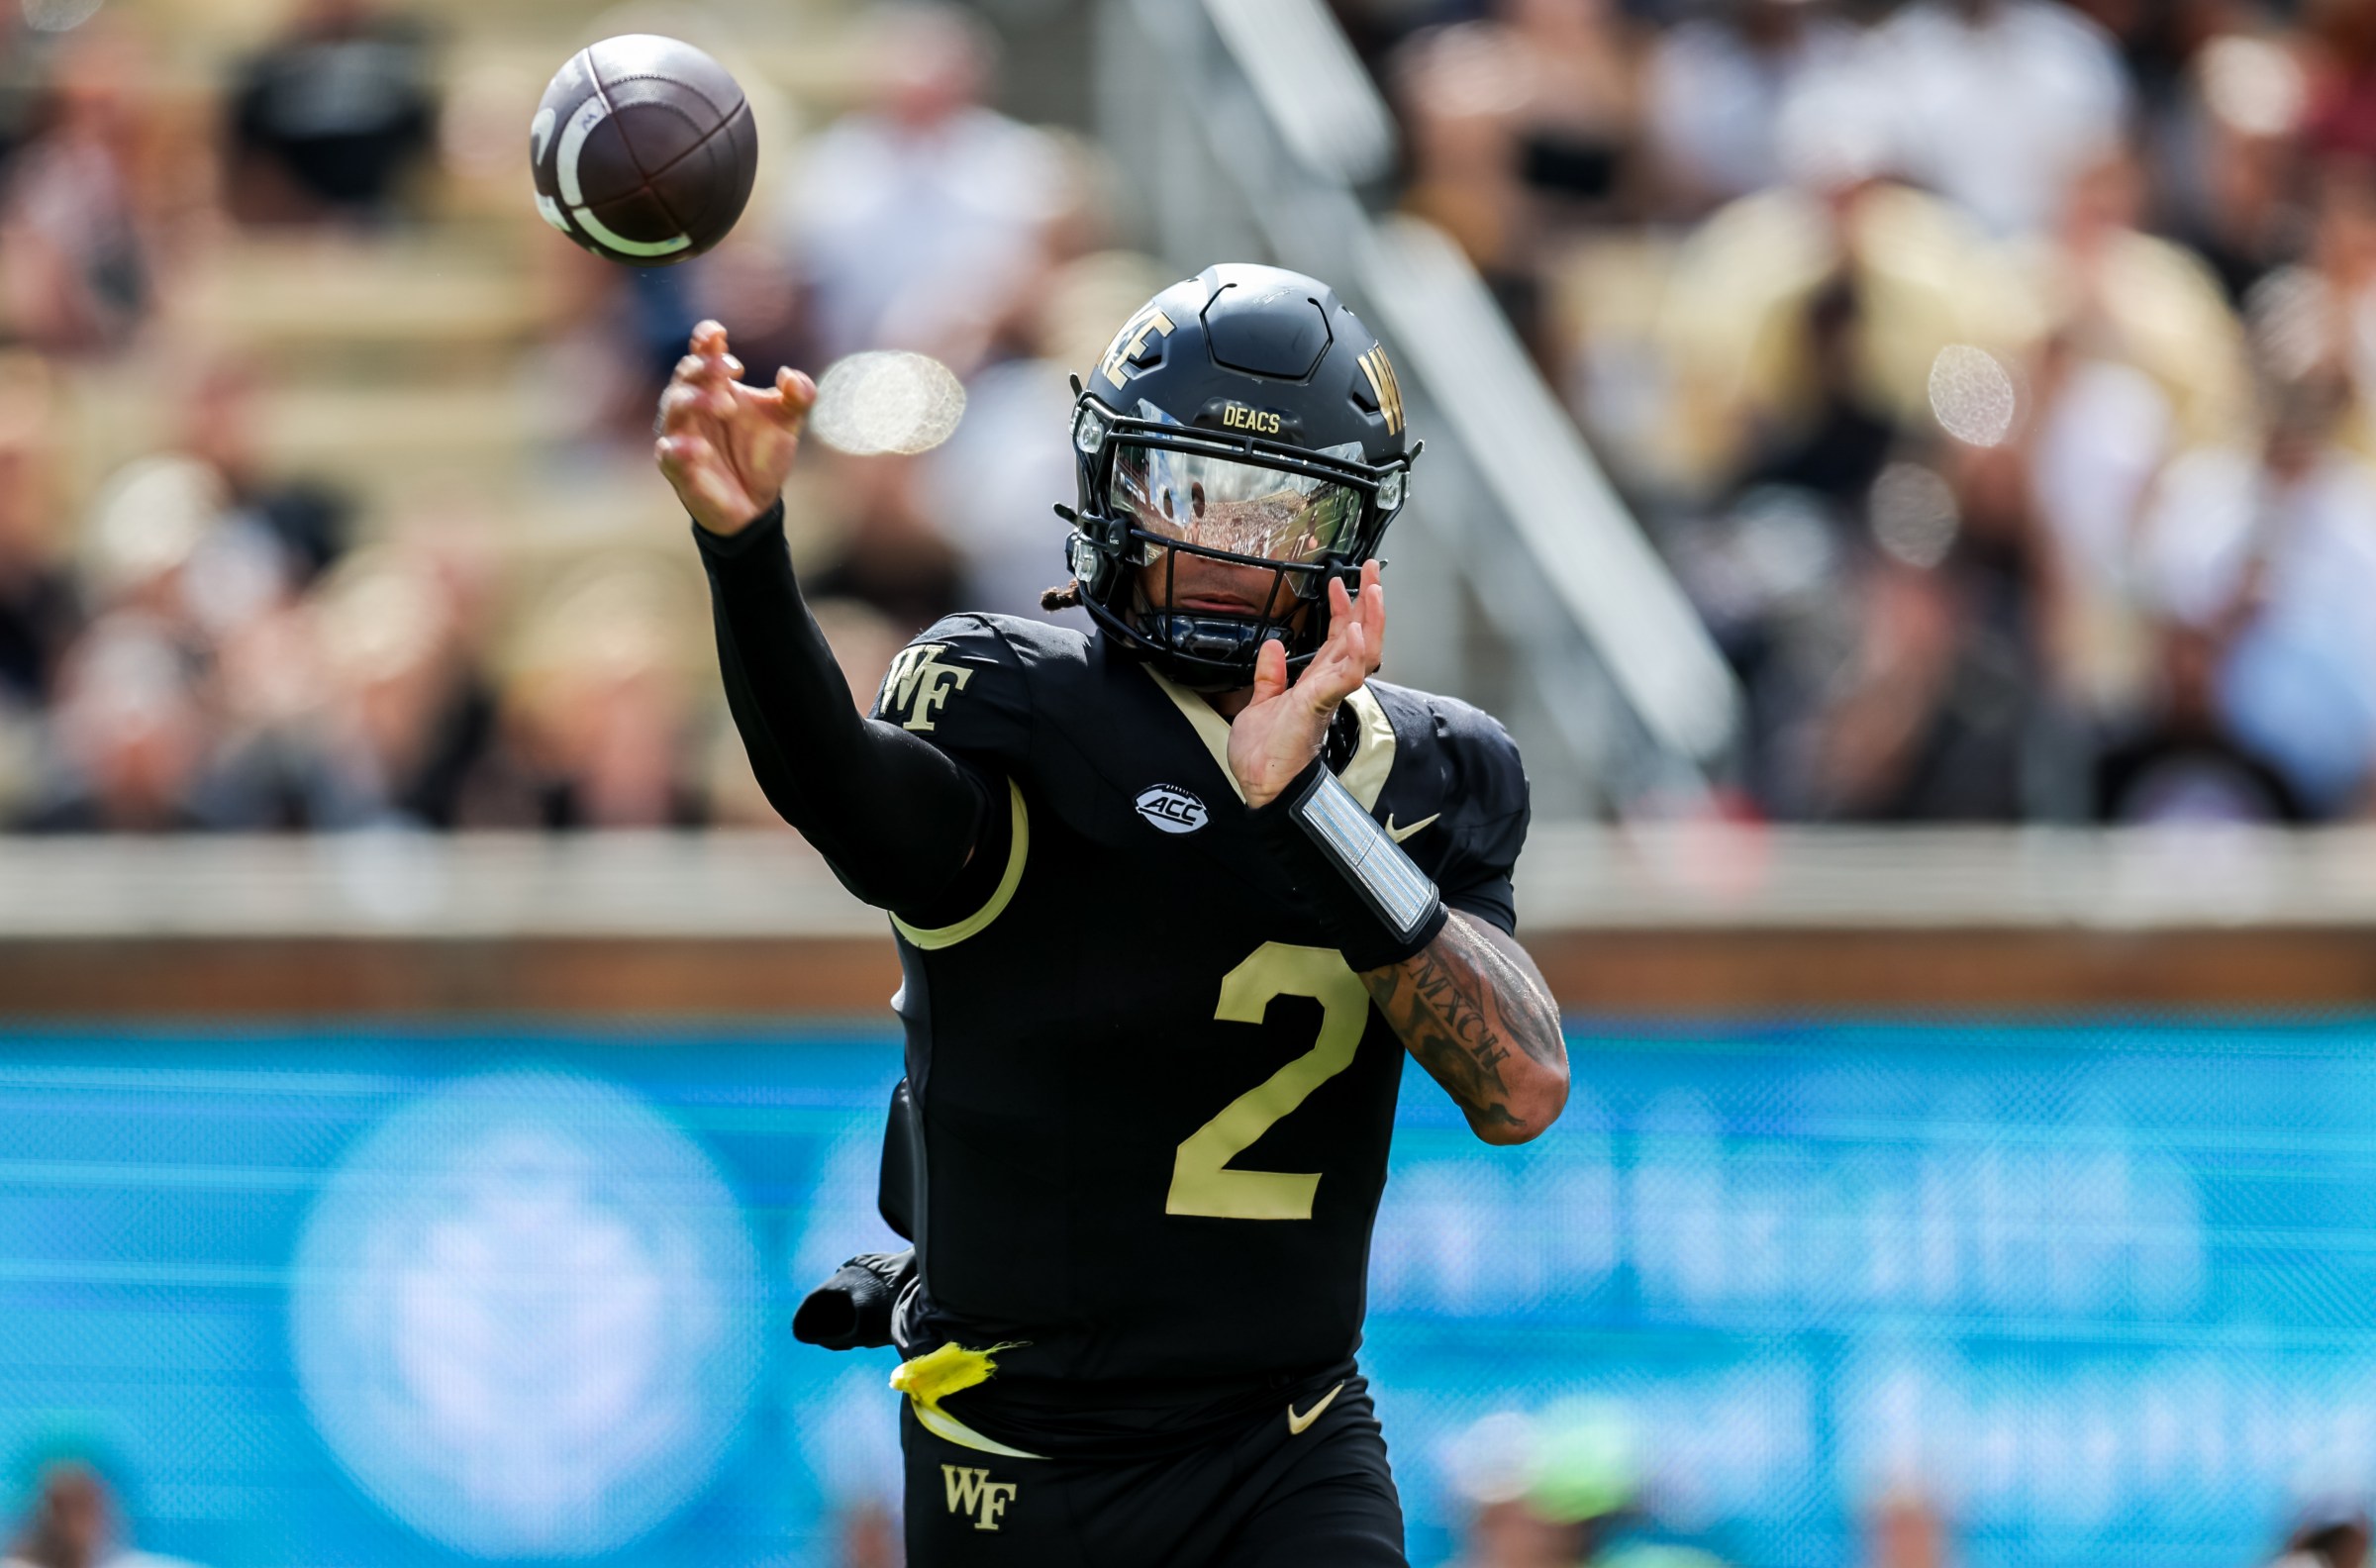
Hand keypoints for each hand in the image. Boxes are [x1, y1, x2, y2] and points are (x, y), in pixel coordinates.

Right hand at [654, 320, 816, 535]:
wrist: (757, 503)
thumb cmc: (762, 453)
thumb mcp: (788, 421)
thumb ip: (799, 395)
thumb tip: (790, 375)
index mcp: (716, 385)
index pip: (702, 352)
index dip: (706, 338)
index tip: (719, 333)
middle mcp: (693, 405)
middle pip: (686, 373)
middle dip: (706, 367)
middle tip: (734, 373)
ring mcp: (681, 434)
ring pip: (674, 406)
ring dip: (696, 400)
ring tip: (725, 406)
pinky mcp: (677, 467)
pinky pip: (669, 452)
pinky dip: (681, 449)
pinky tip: (699, 449)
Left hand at [1228, 561, 1384, 808]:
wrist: (1262, 786)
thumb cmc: (1265, 755)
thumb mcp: (1262, 703)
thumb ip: (1270, 675)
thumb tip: (1272, 646)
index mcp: (1317, 683)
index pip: (1338, 638)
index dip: (1342, 608)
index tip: (1339, 580)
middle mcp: (1328, 686)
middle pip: (1360, 637)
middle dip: (1369, 602)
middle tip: (1373, 569)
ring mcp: (1327, 695)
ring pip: (1362, 653)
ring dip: (1370, 621)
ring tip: (1373, 591)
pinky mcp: (1319, 706)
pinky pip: (1343, 678)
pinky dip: (1351, 654)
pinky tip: (1352, 631)